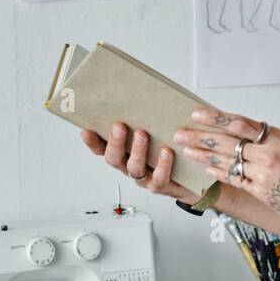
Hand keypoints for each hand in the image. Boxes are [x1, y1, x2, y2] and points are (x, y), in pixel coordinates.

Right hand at [80, 123, 200, 203]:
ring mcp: (144, 177)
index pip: (102, 148)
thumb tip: (139, 95)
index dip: (93, 142)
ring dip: (137, 150)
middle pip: (114, 158)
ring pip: (134, 168)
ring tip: (142, 134)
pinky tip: (166, 152)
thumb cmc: (171, 148)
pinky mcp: (160, 185)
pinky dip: (162, 165)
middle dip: (115, 141)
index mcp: (124, 152)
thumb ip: (144, 119)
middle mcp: (130, 165)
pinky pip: (158, 178)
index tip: (86, 130)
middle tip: (119, 126)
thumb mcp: (156, 130)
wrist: (193, 175)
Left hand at [173, 107, 279, 222]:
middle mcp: (266, 154)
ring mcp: (262, 174)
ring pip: (226, 162)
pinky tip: (205, 170)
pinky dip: (219, 174)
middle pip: (226, 143)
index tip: (196, 113)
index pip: (238, 123)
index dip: (215, 118)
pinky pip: (234, 180)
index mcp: (274, 137)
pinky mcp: (260, 191)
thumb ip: (263, 135)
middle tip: (181, 134)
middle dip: (200, 138)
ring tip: (187, 151)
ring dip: (203, 157)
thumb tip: (237, 127)